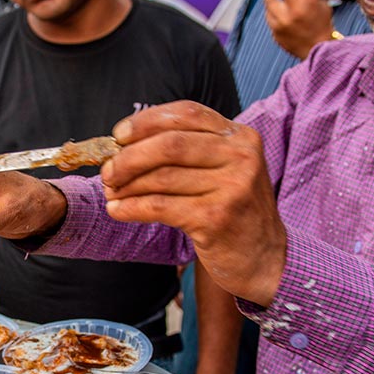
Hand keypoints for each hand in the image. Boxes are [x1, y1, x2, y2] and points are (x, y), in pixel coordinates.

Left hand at [102, 102, 287, 305]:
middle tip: (107, 172)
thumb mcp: (225, 170)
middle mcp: (240, 156)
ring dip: (126, 186)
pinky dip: (132, 208)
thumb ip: (190, 151)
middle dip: (129, 157)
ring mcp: (231, 186)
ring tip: (110, 193)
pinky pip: (160, 206)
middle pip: (170, 144)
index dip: (146, 121)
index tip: (119, 135)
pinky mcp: (216, 217)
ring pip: (162, 177)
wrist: (265, 259)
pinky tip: (117, 211)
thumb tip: (125, 145)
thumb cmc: (234, 211)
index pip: (186, 114)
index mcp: (240, 136)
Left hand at [262, 0, 335, 60]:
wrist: (315, 50)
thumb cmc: (321, 25)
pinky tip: (284, 18)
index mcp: (310, 2)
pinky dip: (274, 13)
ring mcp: (282, 21)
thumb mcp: (322, 5)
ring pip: (271, 0)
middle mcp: (294, 10)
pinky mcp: (274, 30)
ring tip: (285, 3)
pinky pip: (269, 15)